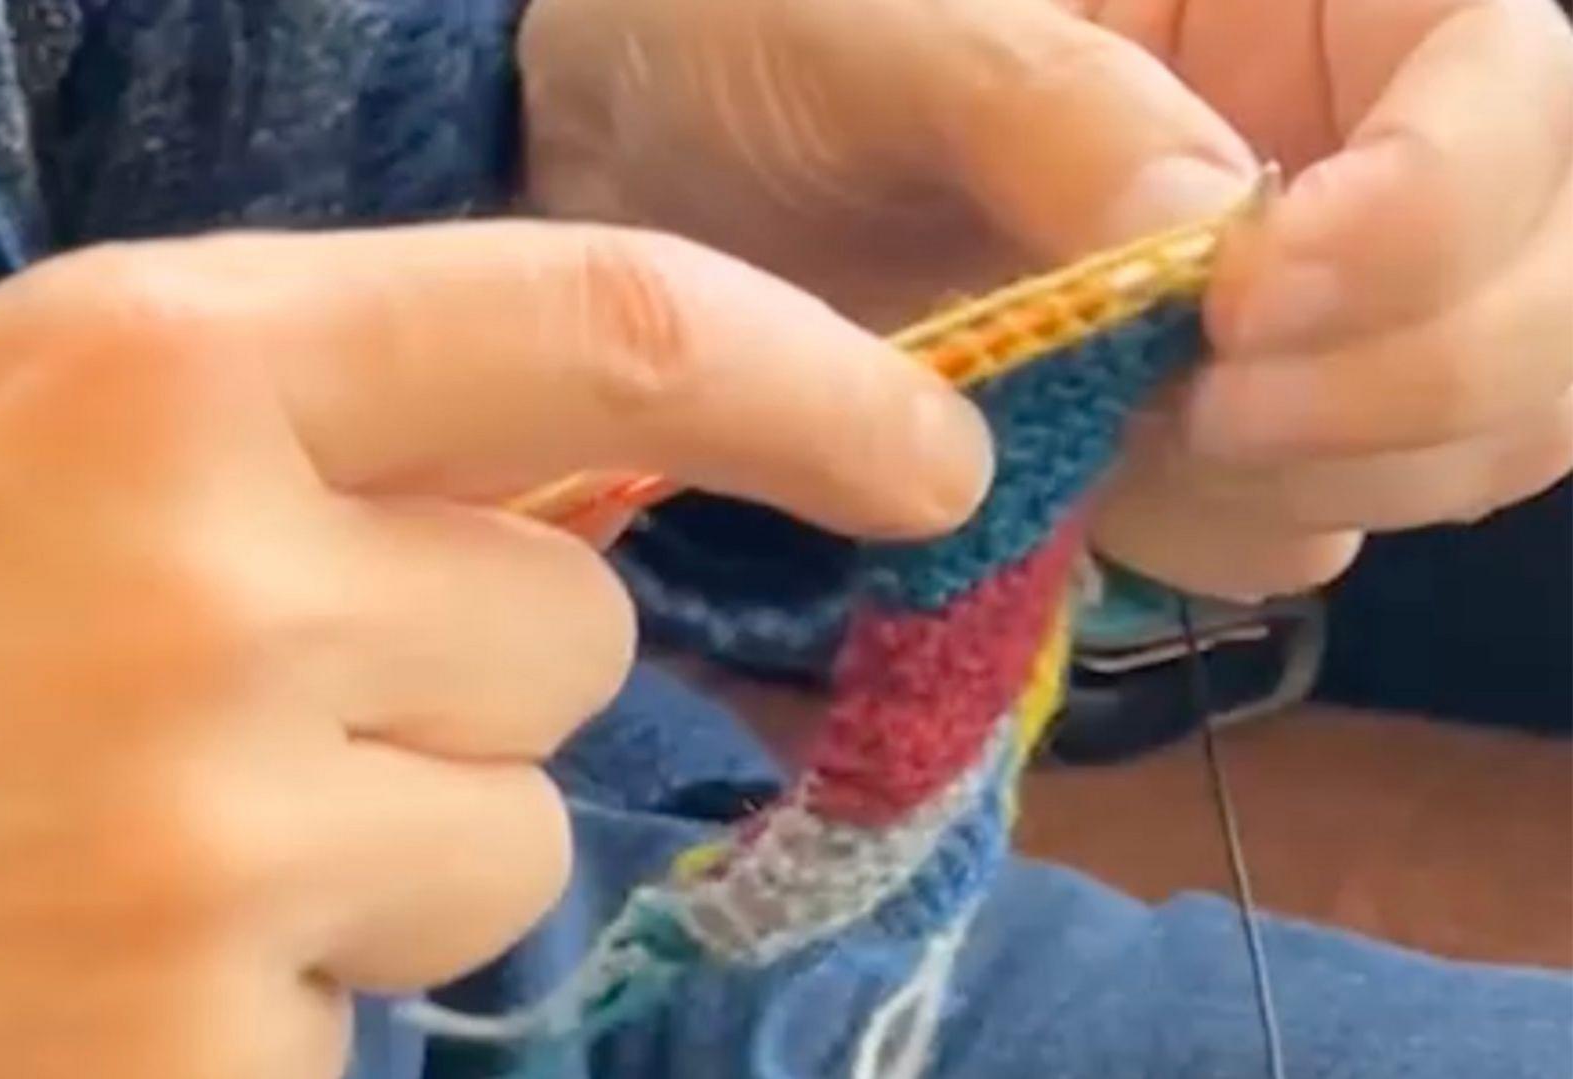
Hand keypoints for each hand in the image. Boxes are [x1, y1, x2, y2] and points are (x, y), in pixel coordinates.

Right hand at [0, 225, 988, 1077]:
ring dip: (392, 841)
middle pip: (576, 634)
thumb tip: (582, 468)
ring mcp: (213, 857)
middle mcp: (217, 598)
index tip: (923, 454)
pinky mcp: (196, 1061)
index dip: (811, 386)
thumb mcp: (37, 408)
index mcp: (167, 370)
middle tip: (256, 689)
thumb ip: (318, 407)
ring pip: (515, 843)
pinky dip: (290, 989)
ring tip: (161, 838)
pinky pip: (383, 1011)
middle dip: (473, 667)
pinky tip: (107, 958)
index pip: (609, 328)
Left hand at [519, 0, 1572, 598]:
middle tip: (1202, 411)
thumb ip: (1042, 100)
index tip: (1253, 299)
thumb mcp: (867, 25)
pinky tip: (1100, 484)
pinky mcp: (1217, 426)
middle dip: (1413, 377)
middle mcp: (1343, 144)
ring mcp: (1297, 304)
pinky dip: (1221, 538)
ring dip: (1314, 478)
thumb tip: (1217, 237)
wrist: (651, 175)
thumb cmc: (744, 38)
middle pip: (1548, 290)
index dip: (1450, 204)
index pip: (1520, 76)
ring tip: (1124, 440)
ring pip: (1460, 433)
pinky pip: (1309, 526)